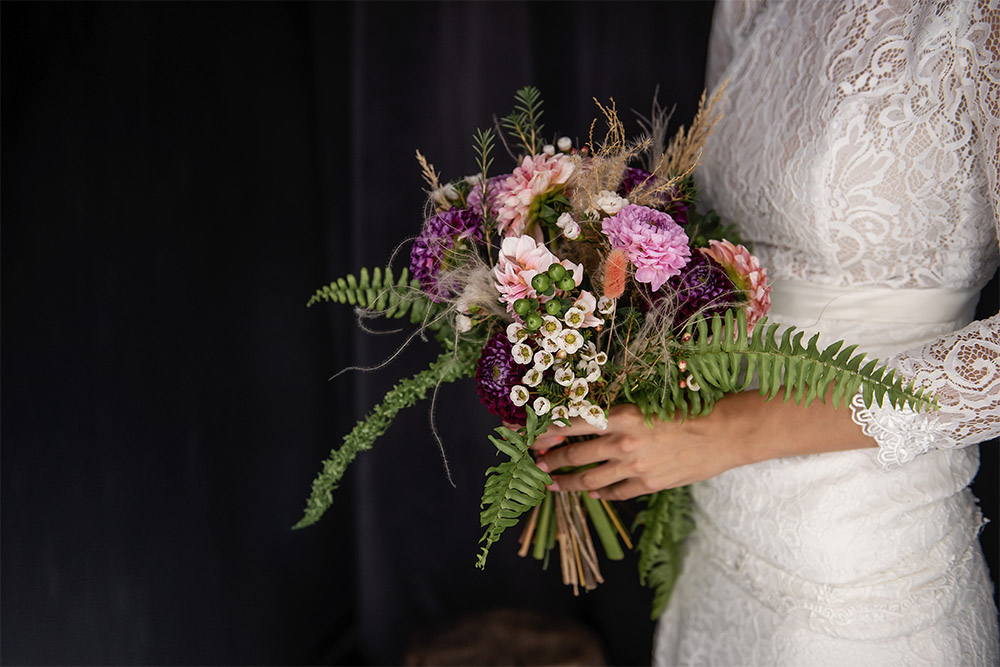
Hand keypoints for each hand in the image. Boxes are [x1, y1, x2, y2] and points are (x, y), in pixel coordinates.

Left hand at [530, 390, 875, 500]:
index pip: (574, 423)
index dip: (550, 431)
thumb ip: (619, 411)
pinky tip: (592, 494)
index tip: (534, 436)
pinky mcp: (649, 485)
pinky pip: (615, 493)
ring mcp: (635, 467)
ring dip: (568, 482)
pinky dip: (600, 494)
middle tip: (537, 463)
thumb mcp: (649, 401)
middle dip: (551, 460)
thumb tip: (590, 414)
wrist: (725, 432)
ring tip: (553, 483)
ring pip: (590, 480)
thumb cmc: (690, 407)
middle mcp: (623, 443)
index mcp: (622, 416)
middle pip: (576, 455)